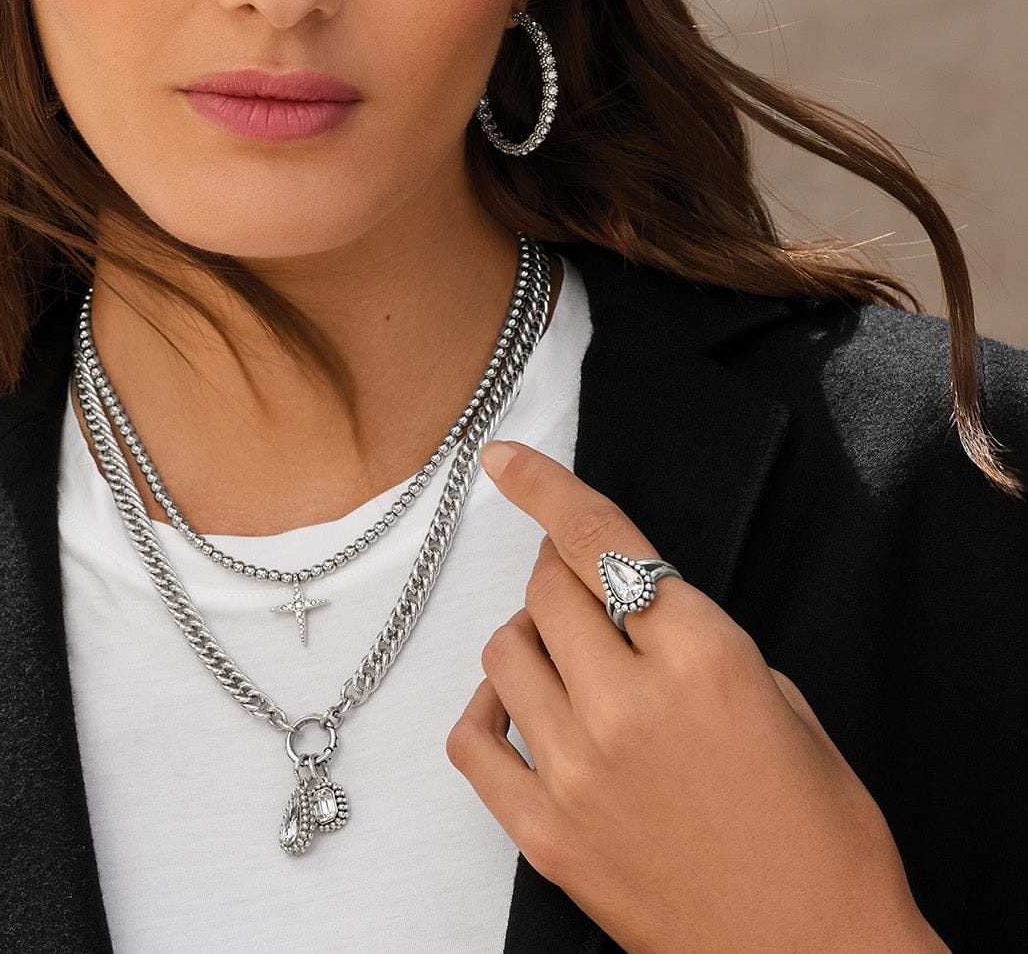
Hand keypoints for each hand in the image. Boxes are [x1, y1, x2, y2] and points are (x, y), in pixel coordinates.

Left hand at [445, 439, 944, 953]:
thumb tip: (632, 606)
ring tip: (563, 652)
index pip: (600, 541)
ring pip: (505, 651)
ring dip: (530, 634)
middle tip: (580, 585)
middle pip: (548, 589)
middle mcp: (629, 704)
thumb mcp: (784, 704)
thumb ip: (701, 642)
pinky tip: (515, 706)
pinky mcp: (546, 834)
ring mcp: (578, 771)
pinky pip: (473, 740)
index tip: (505, 456)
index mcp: (702, 659)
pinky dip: (487, 708)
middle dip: (559, 572)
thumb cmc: (822, 838)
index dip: (543, 486)